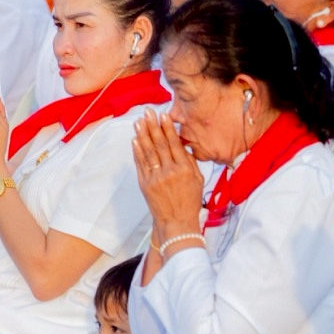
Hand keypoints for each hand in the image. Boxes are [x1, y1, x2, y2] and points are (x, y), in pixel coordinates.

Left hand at [132, 111, 204, 238]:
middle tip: (148, 112)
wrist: (176, 221)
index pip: (174, 144)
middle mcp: (169, 171)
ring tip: (139, 122)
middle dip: (153, 126)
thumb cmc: (190, 201)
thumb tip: (183, 145)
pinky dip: (137, 151)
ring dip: (142, 135)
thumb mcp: (198, 180)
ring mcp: (155, 177)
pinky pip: (140, 164)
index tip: (163, 116)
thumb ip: (190, 161)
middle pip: (159, 144)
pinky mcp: (145, 184)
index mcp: (185, 169)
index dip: (168, 128)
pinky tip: (135, 140)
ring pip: (148, 152)